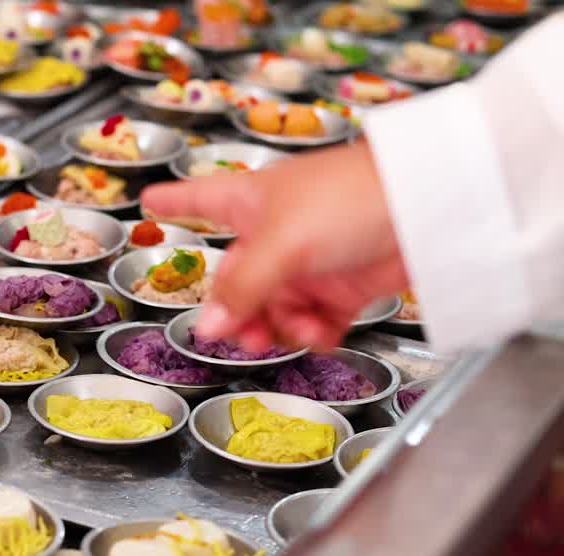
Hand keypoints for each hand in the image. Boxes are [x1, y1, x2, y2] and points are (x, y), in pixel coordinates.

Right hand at [140, 142, 408, 350]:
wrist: (428, 204)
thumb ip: (242, 288)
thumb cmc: (350, 196)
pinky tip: (317, 335)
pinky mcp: (343, 286)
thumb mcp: (281, 242)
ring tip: (289, 334)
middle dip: (234, 310)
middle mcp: (274, 232)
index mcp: (249, 203)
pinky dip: (313, 335)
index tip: (150, 199)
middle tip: (239, 333)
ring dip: (276, 328)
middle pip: (235, 280)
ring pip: (272, 307)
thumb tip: (208, 326)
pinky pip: (314, 321)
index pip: (198, 198)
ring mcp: (308, 261)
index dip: (172, 200)